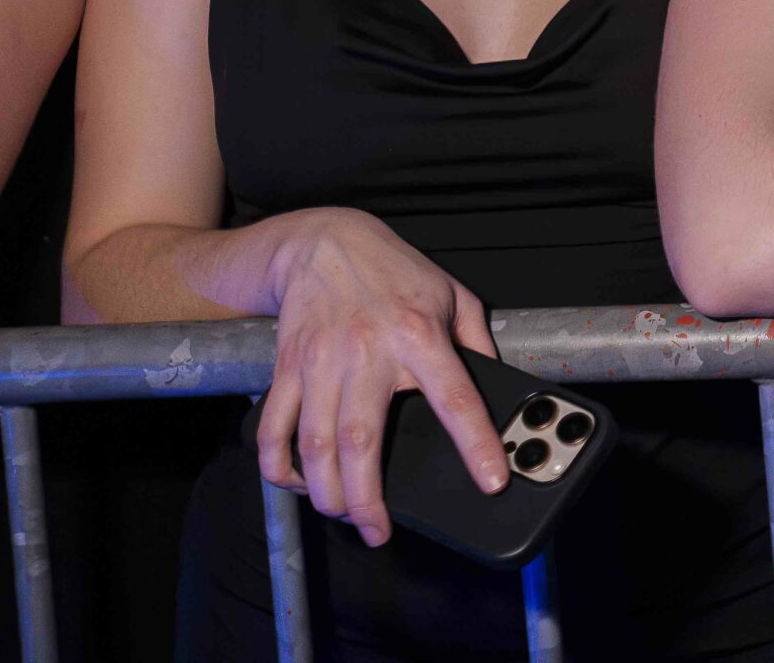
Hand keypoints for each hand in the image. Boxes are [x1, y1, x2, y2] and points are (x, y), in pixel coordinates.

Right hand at [254, 209, 509, 548]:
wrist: (324, 242)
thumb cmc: (395, 272)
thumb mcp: (454, 294)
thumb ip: (479, 341)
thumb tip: (499, 386)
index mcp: (420, 335)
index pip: (455, 398)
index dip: (476, 444)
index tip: (492, 481)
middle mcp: (367, 352)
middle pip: (361, 441)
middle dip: (368, 499)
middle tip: (379, 530)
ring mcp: (321, 363)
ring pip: (315, 444)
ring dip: (326, 493)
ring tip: (345, 515)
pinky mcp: (288, 369)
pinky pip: (274, 428)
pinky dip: (278, 466)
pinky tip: (297, 483)